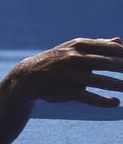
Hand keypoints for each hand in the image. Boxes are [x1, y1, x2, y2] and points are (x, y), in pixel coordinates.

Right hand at [6, 37, 122, 106]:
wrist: (29, 76)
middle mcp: (75, 58)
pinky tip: (115, 102)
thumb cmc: (58, 61)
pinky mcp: (66, 91)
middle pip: (109, 63)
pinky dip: (103, 101)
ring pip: (101, 81)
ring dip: (120, 85)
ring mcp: (70, 75)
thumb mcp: (74, 49)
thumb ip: (98, 46)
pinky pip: (89, 97)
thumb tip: (120, 41)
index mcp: (79, 45)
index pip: (111, 49)